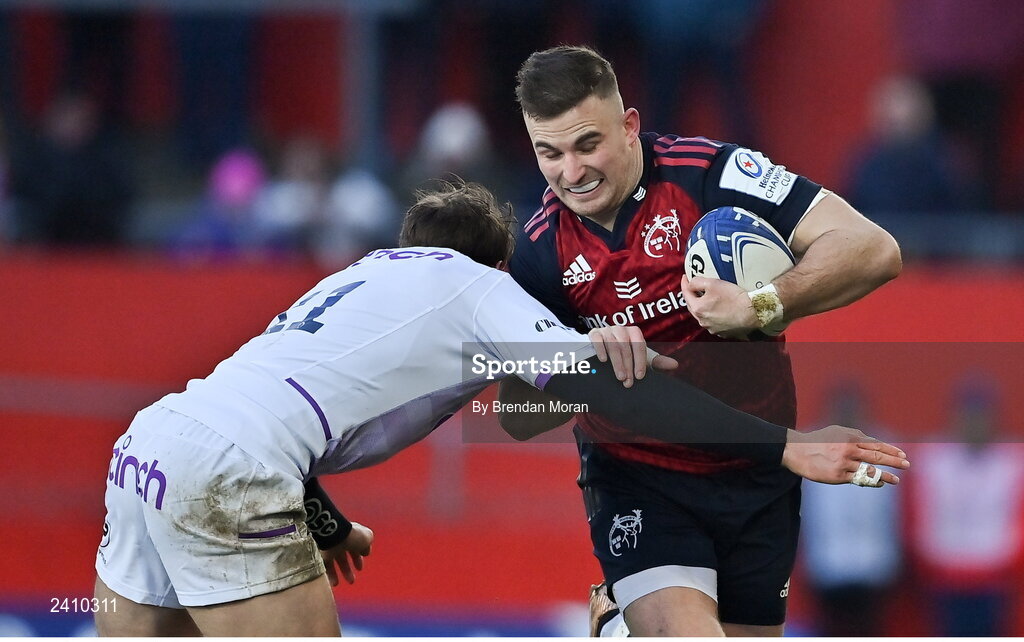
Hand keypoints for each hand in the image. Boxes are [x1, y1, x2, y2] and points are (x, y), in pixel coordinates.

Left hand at [321, 522, 372, 585]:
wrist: (333, 533)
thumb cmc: (351, 535)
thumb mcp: (366, 538)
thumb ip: (367, 546)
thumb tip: (366, 552)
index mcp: (350, 536)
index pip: (354, 549)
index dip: (357, 559)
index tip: (360, 568)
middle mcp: (338, 542)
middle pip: (342, 558)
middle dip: (347, 570)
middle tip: (351, 580)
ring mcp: (328, 548)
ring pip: (332, 563)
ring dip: (336, 574)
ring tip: (338, 583)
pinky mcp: (320, 554)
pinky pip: (323, 566)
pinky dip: (328, 575)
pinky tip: (333, 582)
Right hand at [588, 326, 677, 387]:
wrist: (604, 348)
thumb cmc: (627, 354)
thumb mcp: (641, 358)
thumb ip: (657, 362)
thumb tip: (675, 365)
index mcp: (634, 332)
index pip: (639, 346)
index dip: (640, 362)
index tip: (639, 377)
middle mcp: (621, 329)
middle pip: (626, 347)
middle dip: (628, 366)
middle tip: (628, 382)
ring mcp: (607, 330)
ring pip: (613, 345)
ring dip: (616, 362)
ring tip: (619, 377)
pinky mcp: (594, 333)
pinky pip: (597, 339)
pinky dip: (601, 349)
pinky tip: (603, 361)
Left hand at [680, 273, 758, 337]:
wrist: (752, 312)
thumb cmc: (734, 297)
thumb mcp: (713, 283)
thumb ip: (697, 282)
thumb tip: (691, 283)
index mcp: (698, 309)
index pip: (686, 293)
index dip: (685, 283)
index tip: (685, 277)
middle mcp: (703, 321)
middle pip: (693, 306)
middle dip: (692, 296)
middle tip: (694, 287)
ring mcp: (712, 328)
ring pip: (703, 315)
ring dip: (703, 306)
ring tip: (708, 298)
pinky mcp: (722, 332)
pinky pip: (713, 322)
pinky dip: (713, 315)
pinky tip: (719, 309)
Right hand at [781, 425, 909, 485]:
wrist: (796, 451)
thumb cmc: (817, 440)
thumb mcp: (836, 431)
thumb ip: (854, 435)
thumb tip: (871, 441)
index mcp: (849, 437)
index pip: (875, 444)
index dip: (890, 450)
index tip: (902, 454)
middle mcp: (848, 450)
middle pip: (877, 456)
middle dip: (894, 461)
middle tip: (907, 465)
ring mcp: (844, 464)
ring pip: (870, 471)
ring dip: (885, 476)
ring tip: (896, 480)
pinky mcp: (838, 476)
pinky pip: (858, 480)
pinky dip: (870, 482)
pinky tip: (878, 483)